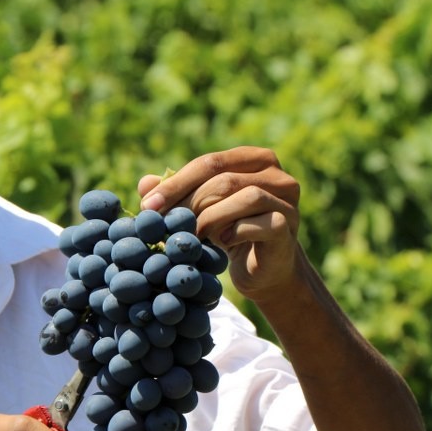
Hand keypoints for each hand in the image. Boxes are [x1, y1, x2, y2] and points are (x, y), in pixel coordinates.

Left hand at [138, 147, 302, 301]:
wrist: (262, 271)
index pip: (210, 162)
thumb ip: (177, 194)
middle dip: (187, 202)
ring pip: (245, 196)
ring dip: (210, 217)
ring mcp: (286, 201)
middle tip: (163, 224)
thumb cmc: (230, 234)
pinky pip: (258, 223)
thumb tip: (144, 183)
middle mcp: (276, 175)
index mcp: (255, 159)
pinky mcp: (287, 227)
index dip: (176, 183)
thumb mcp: (200, 211)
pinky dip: (234, 232)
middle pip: (224, 178)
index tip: (148, 205)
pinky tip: (222, 242)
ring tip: (193, 235)